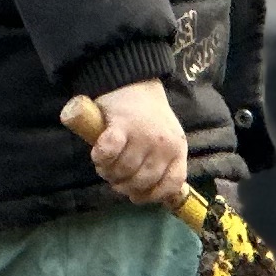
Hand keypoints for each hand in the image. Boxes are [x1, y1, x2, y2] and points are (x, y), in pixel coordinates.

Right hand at [67, 80, 193, 208]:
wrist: (134, 79)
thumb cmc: (147, 114)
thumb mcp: (166, 137)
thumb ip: (161, 162)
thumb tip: (145, 193)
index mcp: (177, 148)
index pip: (171, 184)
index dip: (151, 196)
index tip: (136, 195)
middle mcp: (163, 144)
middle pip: (142, 181)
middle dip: (123, 185)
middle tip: (114, 178)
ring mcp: (143, 135)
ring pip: (123, 170)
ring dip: (108, 173)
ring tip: (104, 166)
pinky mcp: (121, 126)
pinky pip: (108, 153)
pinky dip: (101, 158)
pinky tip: (98, 155)